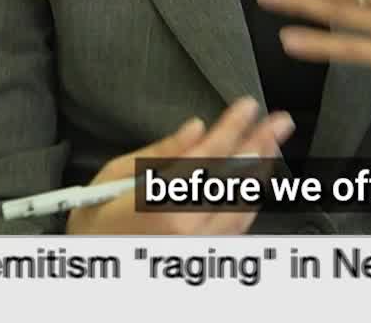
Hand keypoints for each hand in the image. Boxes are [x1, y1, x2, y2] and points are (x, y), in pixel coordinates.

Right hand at [65, 97, 293, 235]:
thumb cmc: (94, 221)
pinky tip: (256, 182)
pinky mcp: (202, 256)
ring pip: (242, 206)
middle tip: (280, 122)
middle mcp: (186, 229)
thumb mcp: (114, 177)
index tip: (248, 106)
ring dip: (260, 173)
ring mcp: (198, 247)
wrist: (90, 263)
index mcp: (161, 203)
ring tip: (271, 145)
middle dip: (260, 146)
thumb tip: (197, 129)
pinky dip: (249, 201)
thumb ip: (162, 153)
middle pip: (235, 180)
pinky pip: (236, 228)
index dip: (233, 127)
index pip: (209, 156)